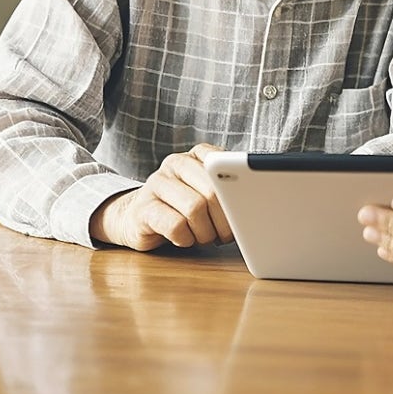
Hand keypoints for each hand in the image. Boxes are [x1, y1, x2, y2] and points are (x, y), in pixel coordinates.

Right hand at [89, 143, 232, 250]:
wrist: (139, 219)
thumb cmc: (183, 208)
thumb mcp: (208, 193)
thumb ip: (227, 190)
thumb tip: (254, 206)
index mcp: (197, 155)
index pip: (225, 165)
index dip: (237, 194)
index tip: (242, 211)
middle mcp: (176, 163)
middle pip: (212, 191)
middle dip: (224, 219)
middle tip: (224, 234)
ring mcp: (157, 183)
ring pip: (194, 208)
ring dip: (206, 231)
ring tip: (205, 237)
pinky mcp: (143, 208)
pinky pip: (175, 226)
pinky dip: (186, 238)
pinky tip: (184, 238)